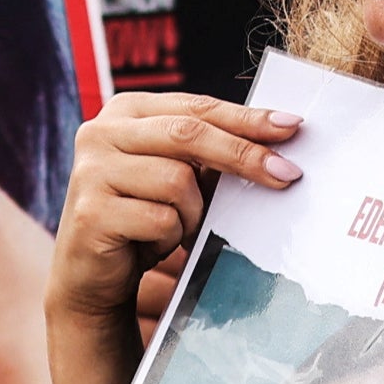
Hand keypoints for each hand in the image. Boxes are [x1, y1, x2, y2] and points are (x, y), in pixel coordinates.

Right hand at [54, 95, 302, 343]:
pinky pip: (161, 219)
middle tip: (288, 175)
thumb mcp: (177, 175)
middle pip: (190, 134)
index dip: (247, 118)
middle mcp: (101, 132)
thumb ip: (211, 153)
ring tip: (177, 228)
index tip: (292, 127)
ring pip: (178, 181)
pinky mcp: (91, 212)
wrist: (92, 276)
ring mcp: (91, 171)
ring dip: (192, 213)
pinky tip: (152, 245)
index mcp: (126, 111)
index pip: (197, 107)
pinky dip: (171, 237)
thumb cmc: (144, 218)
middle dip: (244, 156)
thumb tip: (280, 139)